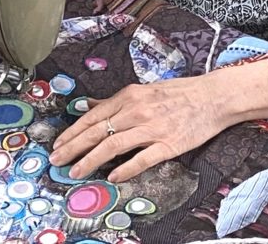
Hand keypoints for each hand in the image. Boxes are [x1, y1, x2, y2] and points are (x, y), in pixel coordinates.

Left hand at [49, 73, 231, 182]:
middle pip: (97, 131)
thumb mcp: (142, 90)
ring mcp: (152, 127)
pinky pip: (142, 158)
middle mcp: (136, 110)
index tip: (58, 144)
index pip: (93, 116)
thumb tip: (88, 105)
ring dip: (91, 160)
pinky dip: (125, 168)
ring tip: (76, 172)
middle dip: (73, 147)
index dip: (73, 132)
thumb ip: (114, 101)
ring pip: (113, 145)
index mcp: (129, 95)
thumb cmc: (178, 93)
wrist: (211, 97)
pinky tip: (112, 177)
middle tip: (56, 160)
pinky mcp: (168, 144)